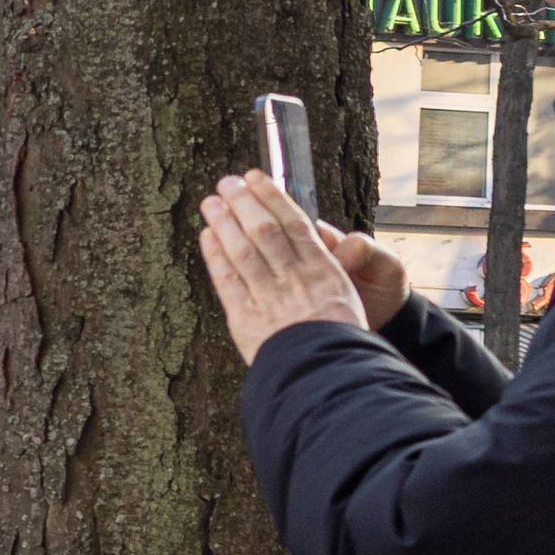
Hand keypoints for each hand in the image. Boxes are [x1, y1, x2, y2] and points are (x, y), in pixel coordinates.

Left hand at [196, 174, 410, 362]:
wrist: (328, 376)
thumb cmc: (339, 341)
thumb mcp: (346, 300)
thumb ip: (323, 271)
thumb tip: (309, 242)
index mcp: (323, 271)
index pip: (295, 223)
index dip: (273, 197)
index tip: (258, 178)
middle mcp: (295, 279)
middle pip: (265, 230)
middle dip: (244, 203)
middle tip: (228, 183)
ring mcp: (269, 297)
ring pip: (244, 249)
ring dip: (225, 222)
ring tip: (212, 202)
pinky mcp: (246, 318)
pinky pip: (228, 279)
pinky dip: (216, 255)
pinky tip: (207, 236)